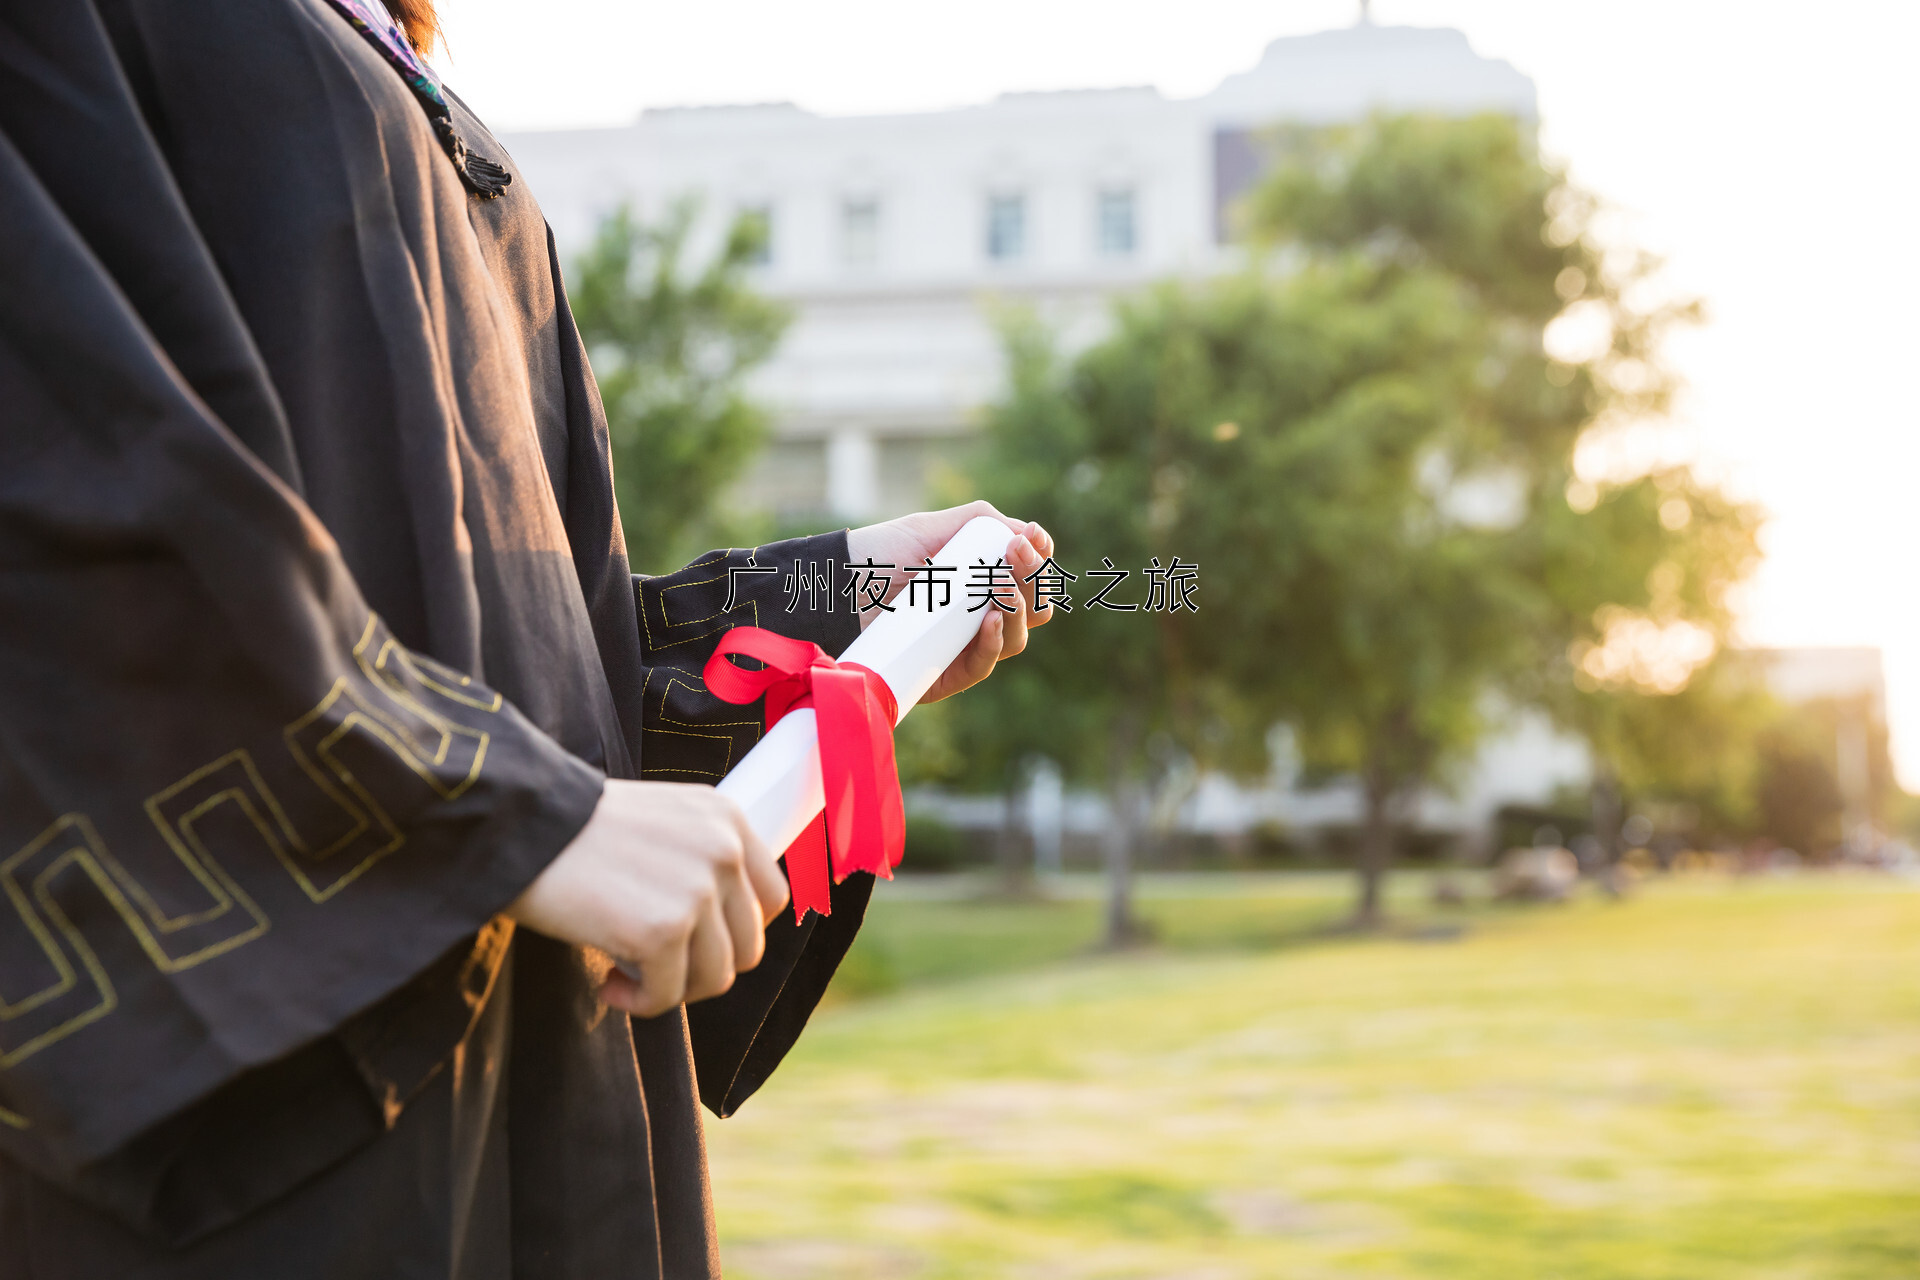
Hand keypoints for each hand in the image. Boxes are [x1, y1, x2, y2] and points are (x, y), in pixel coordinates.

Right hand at [505, 779, 789, 1016]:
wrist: (517, 825)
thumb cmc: (576, 830)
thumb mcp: (662, 821)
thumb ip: (700, 860)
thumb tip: (719, 931)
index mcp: (728, 819)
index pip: (772, 898)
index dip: (736, 932)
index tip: (694, 941)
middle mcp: (724, 851)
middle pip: (748, 946)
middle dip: (702, 967)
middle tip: (656, 965)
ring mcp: (698, 891)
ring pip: (715, 978)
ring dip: (672, 987)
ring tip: (625, 973)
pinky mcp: (664, 931)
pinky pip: (668, 996)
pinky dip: (639, 1002)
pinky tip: (608, 983)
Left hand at [846, 499, 1056, 702]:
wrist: (836, 587)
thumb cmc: (880, 555)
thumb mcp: (932, 526)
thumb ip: (981, 521)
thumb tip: (1029, 535)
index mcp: (981, 580)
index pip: (1028, 576)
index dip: (1039, 559)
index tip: (1032, 539)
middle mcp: (978, 614)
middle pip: (1033, 608)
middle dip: (1033, 580)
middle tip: (1015, 556)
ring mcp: (963, 646)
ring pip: (1017, 638)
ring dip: (1019, 609)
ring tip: (1000, 588)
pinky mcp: (944, 674)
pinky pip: (983, 665)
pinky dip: (995, 643)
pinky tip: (992, 620)